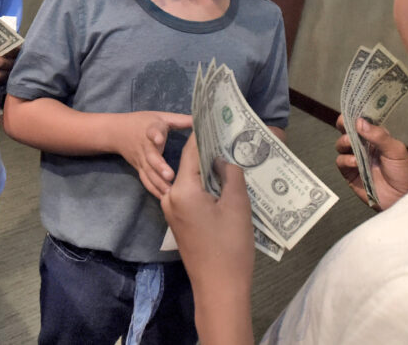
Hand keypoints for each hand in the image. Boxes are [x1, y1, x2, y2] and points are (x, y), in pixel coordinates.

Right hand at [115, 111, 192, 198]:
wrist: (116, 131)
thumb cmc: (143, 122)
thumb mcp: (161, 117)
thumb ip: (180, 120)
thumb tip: (201, 120)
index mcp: (150, 130)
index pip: (152, 131)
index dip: (155, 135)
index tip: (158, 139)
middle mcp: (144, 146)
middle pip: (151, 157)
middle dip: (159, 166)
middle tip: (170, 176)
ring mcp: (140, 159)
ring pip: (148, 172)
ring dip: (158, 182)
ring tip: (170, 192)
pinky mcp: (138, 168)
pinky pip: (145, 180)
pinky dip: (153, 189)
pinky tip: (163, 198)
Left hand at [161, 135, 253, 344]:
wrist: (219, 288)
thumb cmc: (230, 246)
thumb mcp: (237, 205)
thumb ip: (230, 174)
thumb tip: (222, 158)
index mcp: (182, 189)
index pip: (191, 152)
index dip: (204, 134)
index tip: (216, 120)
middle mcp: (170, 196)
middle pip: (188, 165)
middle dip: (206, 151)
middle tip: (227, 137)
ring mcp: (172, 210)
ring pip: (189, 180)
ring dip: (206, 170)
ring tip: (227, 156)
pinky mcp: (178, 221)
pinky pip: (189, 194)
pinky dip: (203, 186)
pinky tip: (221, 181)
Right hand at [335, 115, 407, 210]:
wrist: (403, 198)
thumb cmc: (404, 172)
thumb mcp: (396, 150)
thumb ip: (378, 136)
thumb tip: (359, 122)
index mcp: (375, 138)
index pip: (361, 122)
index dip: (354, 115)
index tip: (351, 110)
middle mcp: (363, 147)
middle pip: (347, 131)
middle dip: (343, 125)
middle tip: (344, 124)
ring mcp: (356, 159)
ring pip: (341, 145)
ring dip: (343, 142)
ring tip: (351, 144)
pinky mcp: (350, 174)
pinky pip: (341, 162)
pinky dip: (345, 159)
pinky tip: (355, 162)